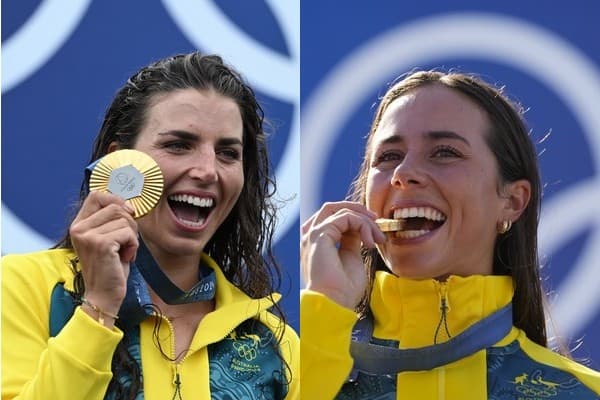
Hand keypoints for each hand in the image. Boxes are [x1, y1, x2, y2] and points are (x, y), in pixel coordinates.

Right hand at [70, 191, 137, 321]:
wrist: (103, 295)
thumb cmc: (109, 268)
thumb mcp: (107, 239)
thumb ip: (111, 221)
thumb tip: (129, 204)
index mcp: (78, 225)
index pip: (96, 195)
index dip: (116, 200)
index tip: (127, 213)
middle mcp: (79, 228)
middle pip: (116, 207)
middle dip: (129, 223)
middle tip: (126, 242)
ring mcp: (88, 236)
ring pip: (125, 219)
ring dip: (132, 236)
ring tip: (123, 252)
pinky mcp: (101, 244)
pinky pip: (128, 233)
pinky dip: (133, 245)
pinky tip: (125, 258)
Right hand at [301, 201, 385, 309]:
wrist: (335, 303)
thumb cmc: (343, 289)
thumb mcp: (351, 257)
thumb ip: (352, 240)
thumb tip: (361, 229)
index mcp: (318, 241)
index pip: (336, 217)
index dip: (357, 218)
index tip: (376, 230)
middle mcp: (312, 235)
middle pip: (334, 207)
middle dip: (359, 211)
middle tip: (377, 222)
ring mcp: (314, 233)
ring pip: (342, 210)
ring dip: (364, 221)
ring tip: (376, 239)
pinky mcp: (320, 234)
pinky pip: (345, 217)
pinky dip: (362, 225)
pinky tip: (368, 242)